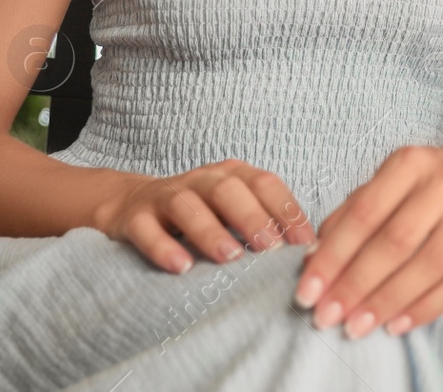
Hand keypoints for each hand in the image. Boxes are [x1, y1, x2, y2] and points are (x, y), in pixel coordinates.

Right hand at [93, 159, 316, 273]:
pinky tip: (181, 267)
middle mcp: (201, 179)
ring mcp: (165, 196)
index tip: (306, 244)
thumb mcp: (233, 211)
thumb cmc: (200, 213)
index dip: (287, 211)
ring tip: (230, 257)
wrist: (131, 203)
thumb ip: (266, 225)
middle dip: (252, 217)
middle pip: (228, 189)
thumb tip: (311, 252)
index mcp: (232, 175)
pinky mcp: (134, 217)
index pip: (265, 184)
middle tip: (272, 248)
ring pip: (187, 205)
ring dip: (210, 230)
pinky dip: (163, 246)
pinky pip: (146, 229)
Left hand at [293, 143, 442, 338]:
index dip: (333, 256)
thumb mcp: (391, 181)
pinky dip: (428, 308)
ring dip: (389, 301)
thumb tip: (315, 259)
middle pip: (397, 241)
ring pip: (429, 265)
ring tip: (359, 325)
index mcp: (411, 163)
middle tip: (329, 315)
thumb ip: (352, 215)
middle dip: (357, 285)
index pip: (365, 214)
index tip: (308, 290)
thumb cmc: (434, 181)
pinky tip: (400, 322)